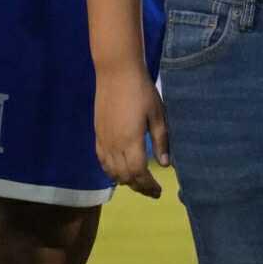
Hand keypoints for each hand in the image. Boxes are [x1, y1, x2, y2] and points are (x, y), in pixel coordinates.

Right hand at [95, 66, 169, 198]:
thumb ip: (161, 140)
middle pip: (125, 176)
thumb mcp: (157, 114)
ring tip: (138, 182)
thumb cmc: (141, 90)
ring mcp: (104, 139)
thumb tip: (165, 165)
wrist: (116, 71)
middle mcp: (115, 145)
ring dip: (125, 180)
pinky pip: (102, 160)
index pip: (139, 174)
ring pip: (112, 171)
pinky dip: (110, 171)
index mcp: (131, 141)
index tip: (158, 191)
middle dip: (139, 187)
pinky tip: (118, 170)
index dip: (149, 186)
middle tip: (151, 190)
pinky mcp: (98, 133)